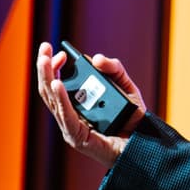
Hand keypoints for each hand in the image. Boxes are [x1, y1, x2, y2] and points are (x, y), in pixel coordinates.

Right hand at [35, 41, 147, 167]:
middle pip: (49, 90)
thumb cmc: (133, 118)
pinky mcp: (77, 137)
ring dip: (47, 78)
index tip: (60, 52)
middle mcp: (71, 115)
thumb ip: (114, 68)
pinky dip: (60, 98)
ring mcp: (71, 127)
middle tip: (44, 47)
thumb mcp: (126, 86)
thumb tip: (96, 58)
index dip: (54, 65)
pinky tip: (57, 83)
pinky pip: (66, 115)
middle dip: (44, 67)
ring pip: (52, 101)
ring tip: (45, 61)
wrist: (144, 141)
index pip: (57, 83)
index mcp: (77, 103)